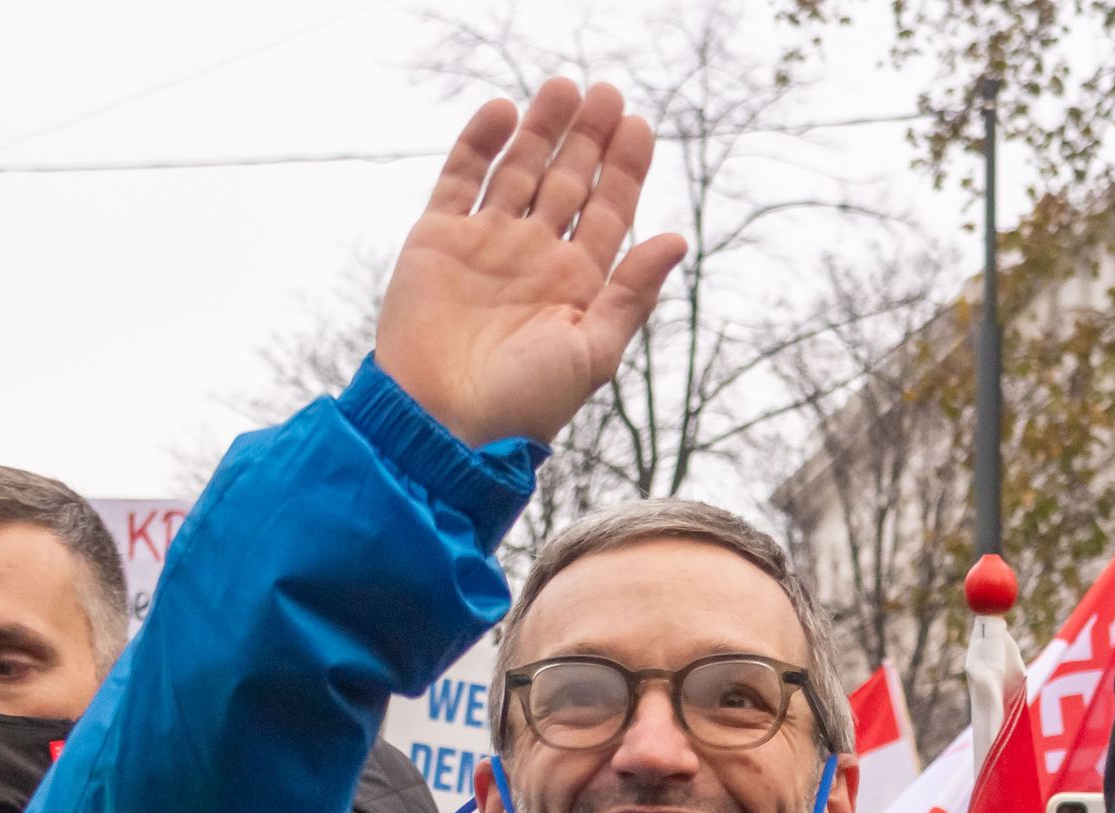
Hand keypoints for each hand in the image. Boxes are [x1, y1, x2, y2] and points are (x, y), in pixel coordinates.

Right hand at [374, 81, 687, 450]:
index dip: (624, 169)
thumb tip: (677, 239)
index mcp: (576, 284)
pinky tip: (503, 110)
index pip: (608, 211)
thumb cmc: (523, 405)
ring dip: (541, 130)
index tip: (639, 125)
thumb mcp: (593, 352)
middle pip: (567, 181)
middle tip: (607, 92)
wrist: (440, 424)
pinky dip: (479, 143)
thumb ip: (632, 294)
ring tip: (564, 87)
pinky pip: (460, 179)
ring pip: (518, 170)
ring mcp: (484, 244)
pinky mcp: (436, 240)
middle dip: (588, 138)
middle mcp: (533, 257)